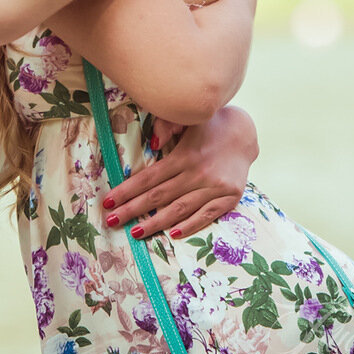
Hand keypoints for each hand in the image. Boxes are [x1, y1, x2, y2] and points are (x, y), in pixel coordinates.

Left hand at [101, 106, 257, 239]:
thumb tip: (152, 144)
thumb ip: (167, 126)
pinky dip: (190, 226)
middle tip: (111, 220)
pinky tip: (172, 234)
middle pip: (160, 196)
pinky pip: (206, 216)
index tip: (108, 201)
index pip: (149, 178)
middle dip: (133, 210)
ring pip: (180, 210)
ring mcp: (216, 188)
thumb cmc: (208, 125)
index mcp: (185, 155)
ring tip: (135, 232)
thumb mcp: (188, 118)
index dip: (127, 191)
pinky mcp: (229, 198)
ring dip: (156, 223)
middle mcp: (199, 173)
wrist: (245, 133)